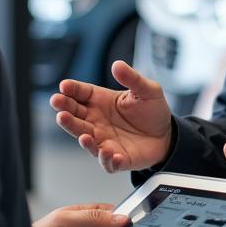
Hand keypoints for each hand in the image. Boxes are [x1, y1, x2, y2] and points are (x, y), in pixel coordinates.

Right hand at [51, 61, 172, 172]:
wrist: (166, 134)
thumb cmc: (151, 111)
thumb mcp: (147, 90)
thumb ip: (132, 78)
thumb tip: (117, 65)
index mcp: (101, 102)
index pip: (81, 94)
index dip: (71, 90)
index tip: (64, 86)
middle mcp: (97, 121)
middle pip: (75, 117)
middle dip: (65, 112)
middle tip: (58, 106)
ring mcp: (104, 140)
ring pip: (86, 140)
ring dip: (81, 137)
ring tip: (83, 135)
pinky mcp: (117, 159)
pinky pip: (107, 161)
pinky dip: (106, 159)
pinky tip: (108, 152)